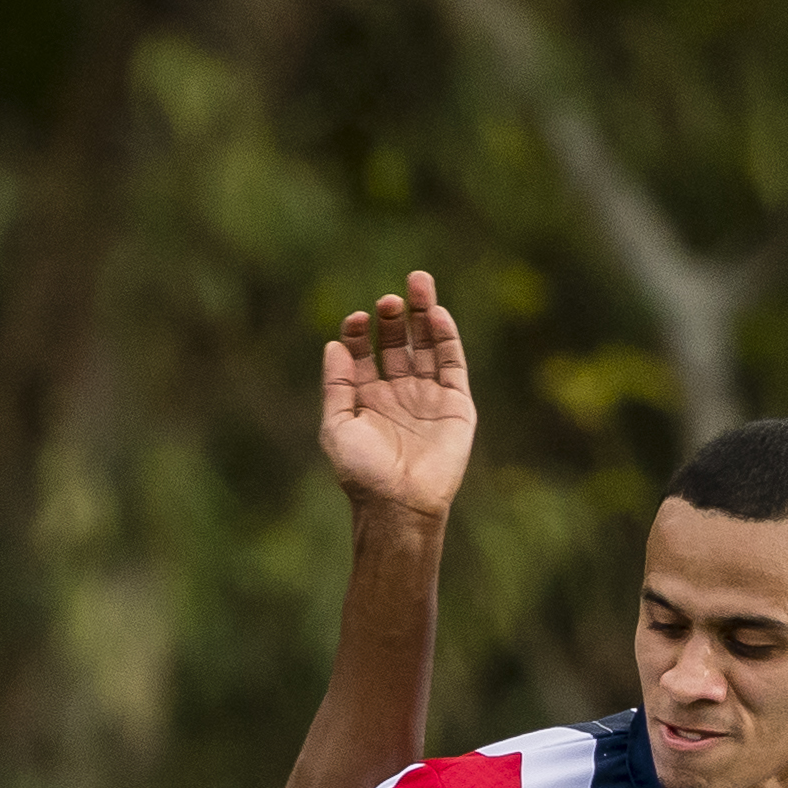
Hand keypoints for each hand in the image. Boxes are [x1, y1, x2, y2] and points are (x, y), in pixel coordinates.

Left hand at [318, 270, 473, 520]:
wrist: (400, 504)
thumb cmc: (363, 473)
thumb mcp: (338, 427)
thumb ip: (336, 385)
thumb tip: (333, 345)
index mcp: (368, 398)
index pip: (365, 353)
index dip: (362, 333)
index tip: (359, 319)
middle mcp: (398, 393)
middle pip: (398, 343)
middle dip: (393, 317)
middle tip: (390, 299)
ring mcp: (427, 396)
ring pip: (427, 345)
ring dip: (423, 314)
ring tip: (418, 282)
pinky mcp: (454, 403)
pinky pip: (451, 362)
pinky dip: (446, 337)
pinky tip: (436, 314)